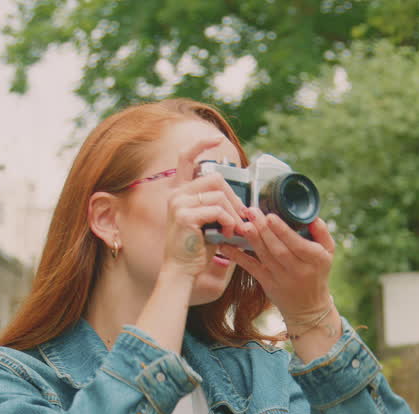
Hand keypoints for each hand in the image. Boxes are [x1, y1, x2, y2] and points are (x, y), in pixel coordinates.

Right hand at [161, 137, 247, 277]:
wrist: (182, 270)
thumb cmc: (197, 249)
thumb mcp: (208, 222)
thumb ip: (217, 205)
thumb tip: (241, 200)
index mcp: (180, 192)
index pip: (186, 159)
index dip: (200, 145)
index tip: (216, 139)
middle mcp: (176, 194)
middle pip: (215, 178)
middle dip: (234, 197)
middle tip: (242, 216)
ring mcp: (178, 203)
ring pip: (219, 194)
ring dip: (233, 212)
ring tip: (235, 229)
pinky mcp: (185, 215)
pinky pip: (217, 209)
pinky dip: (229, 221)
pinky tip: (228, 233)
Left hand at [220, 209, 336, 326]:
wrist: (308, 307)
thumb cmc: (317, 273)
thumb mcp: (328, 253)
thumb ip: (322, 233)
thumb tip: (312, 217)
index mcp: (315, 259)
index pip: (297, 244)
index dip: (283, 231)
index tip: (270, 216)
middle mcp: (298, 270)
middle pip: (278, 249)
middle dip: (263, 230)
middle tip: (251, 212)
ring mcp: (281, 278)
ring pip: (264, 257)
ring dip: (252, 239)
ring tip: (242, 224)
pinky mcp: (267, 284)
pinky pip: (251, 268)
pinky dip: (238, 257)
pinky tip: (226, 246)